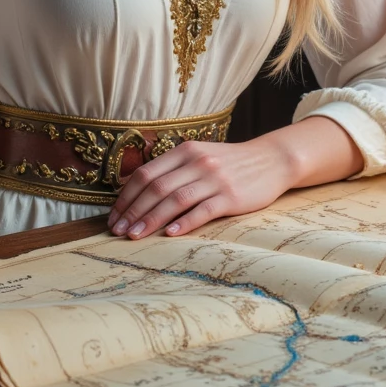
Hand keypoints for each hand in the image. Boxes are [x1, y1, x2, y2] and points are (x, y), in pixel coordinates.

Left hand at [107, 116, 361, 239]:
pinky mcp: (231, 196)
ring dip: (151, 219)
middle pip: (156, 187)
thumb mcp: (198, 156)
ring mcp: (214, 178)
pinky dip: (184, 222)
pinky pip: (203, 210)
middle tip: (118, 230)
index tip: (113, 216)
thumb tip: (132, 186)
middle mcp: (197, 162)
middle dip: (133, 210)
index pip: (146, 174)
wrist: (271, 161)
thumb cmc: (229, 164)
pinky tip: (170, 234)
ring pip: (175, 199)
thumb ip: (170, 169)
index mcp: (184, 151)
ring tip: (135, 235)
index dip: (126, 196)